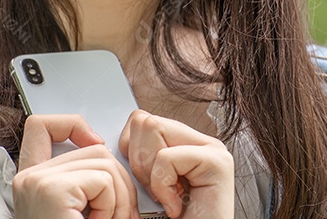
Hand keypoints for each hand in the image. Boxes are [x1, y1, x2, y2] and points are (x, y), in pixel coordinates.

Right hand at [13, 114, 140, 218]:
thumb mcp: (79, 208)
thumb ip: (83, 178)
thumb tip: (106, 148)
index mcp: (34, 182)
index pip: (42, 125)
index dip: (73, 124)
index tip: (95, 142)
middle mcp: (28, 179)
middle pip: (95, 148)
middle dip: (118, 183)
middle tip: (112, 216)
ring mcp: (37, 182)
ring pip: (106, 163)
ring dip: (117, 200)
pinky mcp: (51, 190)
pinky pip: (104, 181)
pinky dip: (111, 208)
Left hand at [119, 110, 234, 218]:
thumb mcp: (145, 185)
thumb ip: (138, 155)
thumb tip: (109, 138)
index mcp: (184, 144)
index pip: (140, 120)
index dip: (128, 152)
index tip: (143, 184)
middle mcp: (200, 142)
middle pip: (144, 120)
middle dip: (137, 161)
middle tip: (156, 192)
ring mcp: (212, 150)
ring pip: (153, 130)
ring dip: (150, 174)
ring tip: (167, 197)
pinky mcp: (217, 163)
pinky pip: (166, 158)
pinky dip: (162, 188)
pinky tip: (176, 206)